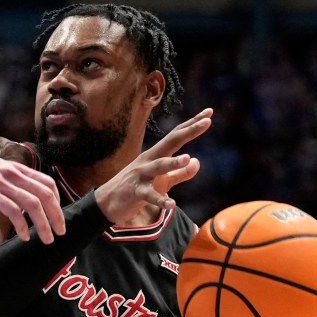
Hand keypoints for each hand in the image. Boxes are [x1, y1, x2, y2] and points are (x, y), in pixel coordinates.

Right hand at [0, 152, 65, 243]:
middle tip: (61, 231)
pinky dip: (22, 225)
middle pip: (45, 193)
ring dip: (44, 223)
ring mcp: (0, 183)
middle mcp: (11, 173)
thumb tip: (18, 196)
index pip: (46, 182)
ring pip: (33, 204)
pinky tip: (23, 236)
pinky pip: (13, 211)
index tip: (58, 215)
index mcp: (14, 168)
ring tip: (47, 239)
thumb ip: (7, 179)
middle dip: (57, 214)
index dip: (57, 200)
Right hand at [94, 109, 211, 223]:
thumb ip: (180, 173)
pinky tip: (171, 204)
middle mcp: (149, 160)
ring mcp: (141, 175)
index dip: (192, 125)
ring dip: (172, 162)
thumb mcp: (162, 180)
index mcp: (156, 155)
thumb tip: (196, 161)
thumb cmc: (137, 188)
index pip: (176, 136)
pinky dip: (160, 199)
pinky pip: (149, 196)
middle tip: (206, 121)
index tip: (209, 113)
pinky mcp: (135, 193)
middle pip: (171, 142)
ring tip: (186, 158)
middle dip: (189, 131)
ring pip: (158, 166)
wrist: (106, 202)